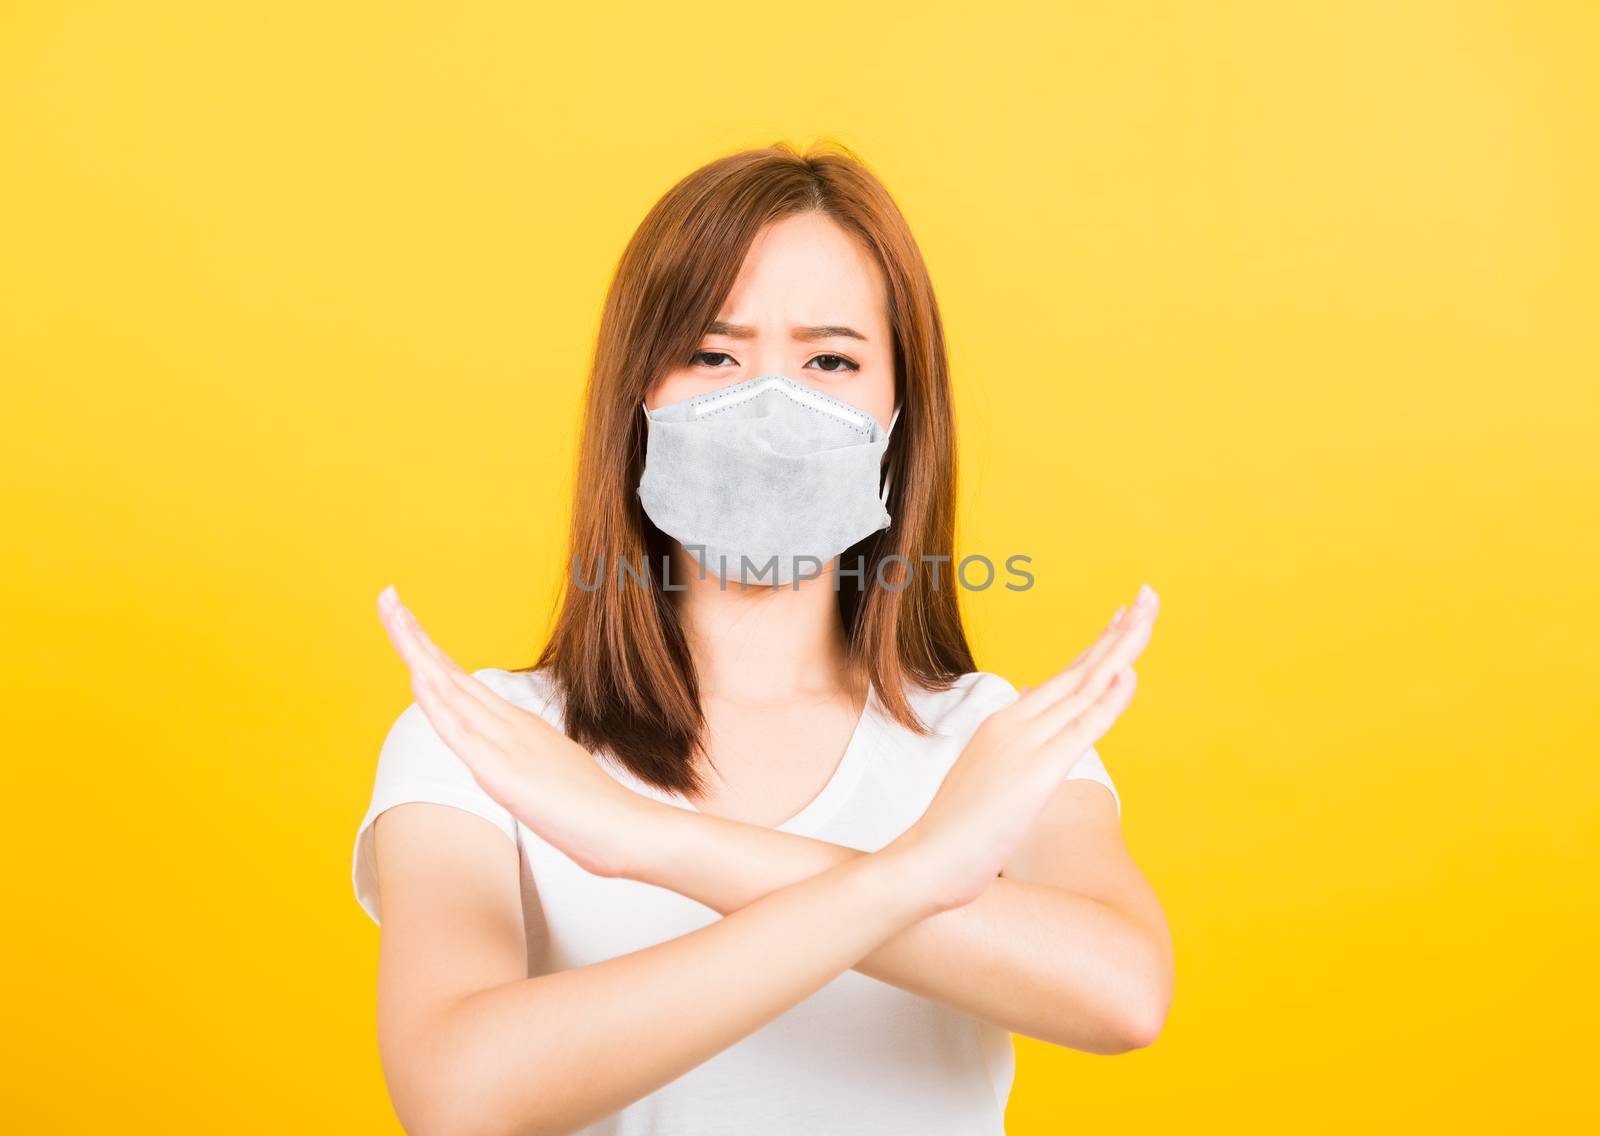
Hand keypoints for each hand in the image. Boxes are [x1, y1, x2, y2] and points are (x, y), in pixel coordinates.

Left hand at [375, 584, 664, 877]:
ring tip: (393, 613)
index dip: (432, 653)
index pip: (462, 684)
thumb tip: (510, 771)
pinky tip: (417, 674)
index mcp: (518, 727)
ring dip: (418, 650)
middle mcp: (509, 725)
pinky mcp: (502, 770)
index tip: (408, 624)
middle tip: (387, 595)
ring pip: (450, 689)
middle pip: (450, 673)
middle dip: (415, 635)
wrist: (626, 829)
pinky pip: (460, 731)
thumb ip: (529, 768)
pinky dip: (435, 700)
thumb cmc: (594, 814)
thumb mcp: (552, 781)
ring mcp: (506, 743)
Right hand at [882, 583, 1160, 912]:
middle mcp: (1015, 723)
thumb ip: (1009, 745)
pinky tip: (1130, 673)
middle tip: (1149, 595)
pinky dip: (1109, 699)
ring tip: (1148, 615)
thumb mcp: (986, 776)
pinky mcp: (1036, 774)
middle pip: (1079, 670)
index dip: (1097, 647)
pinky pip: (1081, 729)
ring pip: (1084, 688)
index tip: (1124, 617)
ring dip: (1120, 649)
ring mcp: (1025, 745)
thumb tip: (1025, 709)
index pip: (1063, 677)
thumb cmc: (956, 828)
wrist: (927, 858)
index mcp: (1005, 724)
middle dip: (1117, 632)